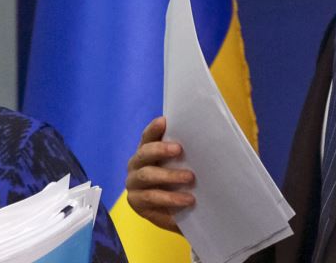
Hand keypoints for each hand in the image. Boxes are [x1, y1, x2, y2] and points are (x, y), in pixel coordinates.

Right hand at [125, 116, 195, 232]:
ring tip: (190, 177)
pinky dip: (169, 198)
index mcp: (145, 152)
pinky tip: (186, 200)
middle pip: (144, 153)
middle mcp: (135, 165)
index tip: (164, 121)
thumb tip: (202, 138)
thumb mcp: (183, 166)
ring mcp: (133, 184)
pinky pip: (151, 198)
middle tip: (179, 149)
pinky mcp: (136, 202)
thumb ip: (185, 154)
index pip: (147, 136)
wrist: (179, 215)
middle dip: (160, 149)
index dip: (154, 128)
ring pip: (147, 176)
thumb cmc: (180, 184)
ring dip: (169, 175)